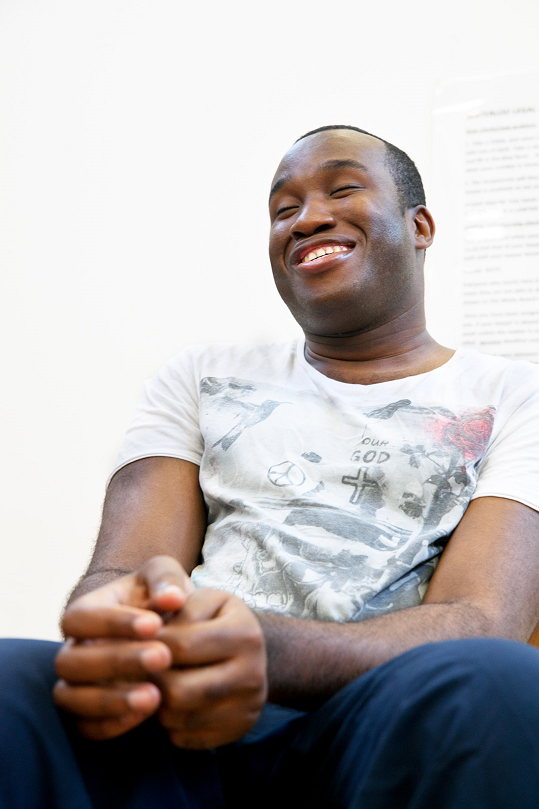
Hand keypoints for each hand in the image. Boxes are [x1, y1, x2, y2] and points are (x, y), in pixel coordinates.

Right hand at [54, 555, 194, 739]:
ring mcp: (75, 684)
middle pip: (71, 661)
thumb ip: (166, 580)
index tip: (154, 624)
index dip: (112, 622)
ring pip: (71, 697)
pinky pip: (83, 728)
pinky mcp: (86, 715)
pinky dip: (109, 725)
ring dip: (110, 700)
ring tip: (155, 696)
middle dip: (116, 660)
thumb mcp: (165, 578)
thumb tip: (172, 597)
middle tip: (162, 657)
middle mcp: (73, 649)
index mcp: (85, 612)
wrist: (171, 630)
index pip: (79, 618)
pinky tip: (144, 716)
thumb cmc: (162, 599)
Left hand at [153, 588, 267, 748]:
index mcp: (245, 634)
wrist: (249, 650)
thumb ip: (174, 604)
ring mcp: (248, 707)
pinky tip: (172, 702)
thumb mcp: (201, 600)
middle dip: (152, 680)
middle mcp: (253, 674)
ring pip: (178, 719)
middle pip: (178, 692)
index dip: (150, 644)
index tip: (139, 641)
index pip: (182, 646)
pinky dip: (169, 724)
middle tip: (142, 668)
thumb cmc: (215, 619)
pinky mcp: (238, 731)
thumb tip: (147, 630)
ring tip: (157, 682)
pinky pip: (185, 739)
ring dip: (157, 703)